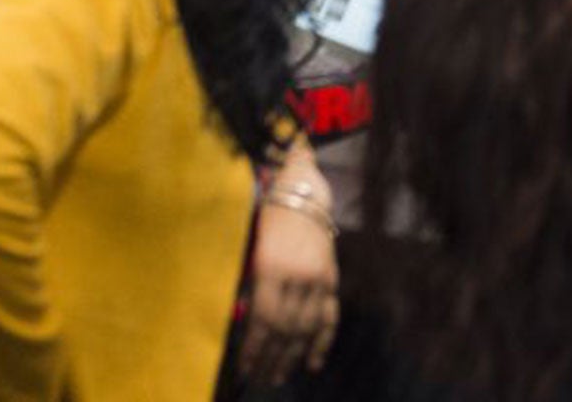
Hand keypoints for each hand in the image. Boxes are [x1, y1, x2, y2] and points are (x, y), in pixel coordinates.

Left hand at [239, 156, 339, 386]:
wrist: (303, 194)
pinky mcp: (331, 278)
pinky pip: (329, 316)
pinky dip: (322, 341)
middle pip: (285, 329)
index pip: (264, 319)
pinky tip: (313, 362)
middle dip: (271, 358)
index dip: (254, 347)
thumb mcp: (251, 247)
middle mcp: (298, 277)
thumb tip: (240, 323)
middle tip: (260, 378)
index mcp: (271, 267)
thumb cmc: (267, 218)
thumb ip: (248, 284)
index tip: (244, 368)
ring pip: (306, 327)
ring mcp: (319, 279)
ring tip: (279, 376)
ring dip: (292, 356)